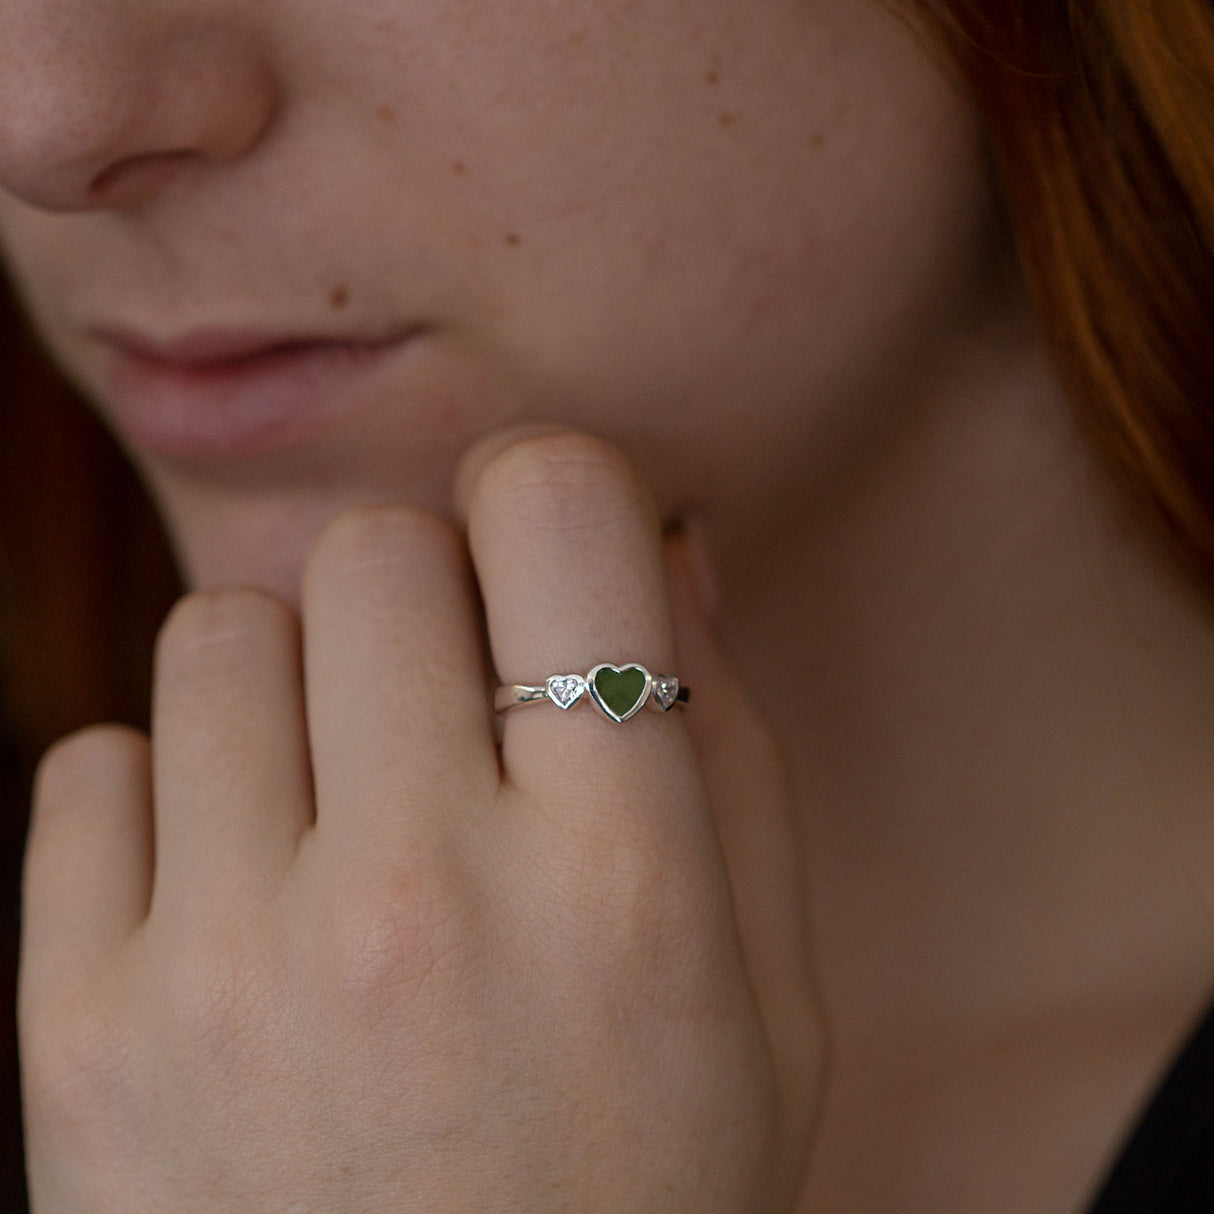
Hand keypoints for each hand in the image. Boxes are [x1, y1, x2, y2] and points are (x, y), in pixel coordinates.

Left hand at [20, 430, 820, 1211]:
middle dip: (423, 597)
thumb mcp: (768, 997)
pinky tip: (239, 895)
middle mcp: (418, 901)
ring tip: (340, 806)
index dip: (552, 495)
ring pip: (222, 634)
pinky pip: (95, 763)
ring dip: (293, 686)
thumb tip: (662, 548)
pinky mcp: (78, 1032)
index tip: (545, 553)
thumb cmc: (641, 1199)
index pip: (558, 512)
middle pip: (374, 550)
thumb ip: (732, 746)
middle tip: (448, 707)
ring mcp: (226, 967)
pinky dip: (172, 795)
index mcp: (619, 882)